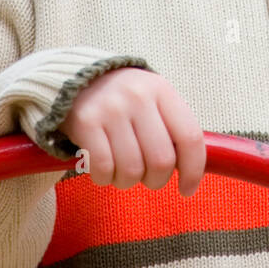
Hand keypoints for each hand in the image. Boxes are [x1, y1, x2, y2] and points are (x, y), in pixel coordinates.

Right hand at [59, 67, 205, 195]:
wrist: (74, 78)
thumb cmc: (123, 99)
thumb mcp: (152, 100)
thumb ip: (170, 128)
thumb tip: (189, 171)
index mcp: (162, 90)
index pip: (190, 137)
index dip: (194, 170)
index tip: (187, 189)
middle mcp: (138, 96)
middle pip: (161, 160)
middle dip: (156, 180)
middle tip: (148, 179)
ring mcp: (111, 108)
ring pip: (131, 169)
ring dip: (128, 182)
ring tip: (122, 172)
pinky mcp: (86, 122)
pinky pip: (103, 168)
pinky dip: (105, 178)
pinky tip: (103, 171)